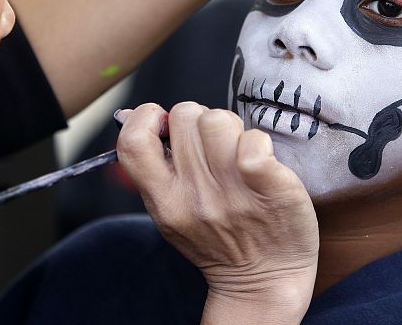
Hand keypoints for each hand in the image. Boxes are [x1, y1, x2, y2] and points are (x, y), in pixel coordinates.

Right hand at [117, 102, 318, 324]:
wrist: (265, 284)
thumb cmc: (219, 239)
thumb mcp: (172, 211)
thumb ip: (153, 167)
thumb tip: (130, 115)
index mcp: (164, 201)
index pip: (134, 141)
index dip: (146, 117)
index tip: (166, 125)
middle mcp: (194, 196)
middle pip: (184, 116)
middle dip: (199, 121)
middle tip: (214, 145)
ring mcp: (233, 193)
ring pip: (217, 120)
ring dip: (230, 127)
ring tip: (238, 151)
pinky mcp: (271, 189)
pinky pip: (254, 143)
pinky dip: (258, 141)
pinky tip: (263, 158)